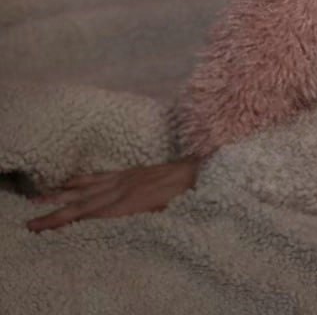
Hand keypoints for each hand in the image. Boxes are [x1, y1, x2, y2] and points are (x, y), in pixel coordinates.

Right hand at [25, 156, 200, 231]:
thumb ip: (136, 227)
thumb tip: (114, 234)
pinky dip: (80, 180)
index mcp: (129, 203)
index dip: (67, 223)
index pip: (90, 216)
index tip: (45, 230)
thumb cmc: (183, 200)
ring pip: (86, 187)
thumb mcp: (161, 218)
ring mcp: (123, 177)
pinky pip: (99, 176)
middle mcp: (121, 188)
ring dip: (60, 194)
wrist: (198, 170)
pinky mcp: (128, 172)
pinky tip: (68, 182)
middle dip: (55, 213)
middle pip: (81, 203)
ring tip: (39, 199)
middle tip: (31, 220)